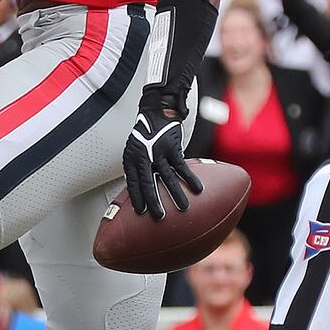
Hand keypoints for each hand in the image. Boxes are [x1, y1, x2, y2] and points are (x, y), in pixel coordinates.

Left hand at [125, 89, 202, 219]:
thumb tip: (140, 187)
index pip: (132, 182)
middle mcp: (143, 157)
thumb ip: (138, 167)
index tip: (140, 212)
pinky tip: (197, 189)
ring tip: (183, 207)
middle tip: (159, 217)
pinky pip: (182, 166)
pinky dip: (190, 178)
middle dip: (154, 202)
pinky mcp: (172, 148)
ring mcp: (158, 153)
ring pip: (168, 177)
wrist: (156, 112)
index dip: (136, 197)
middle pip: (148, 184)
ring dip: (176, 194)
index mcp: (131, 159)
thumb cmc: (145, 133)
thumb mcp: (134, 149)